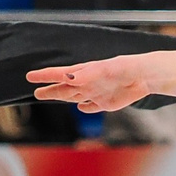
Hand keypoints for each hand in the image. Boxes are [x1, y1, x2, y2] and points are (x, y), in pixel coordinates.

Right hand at [28, 55, 160, 111]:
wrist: (144, 76)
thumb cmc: (125, 67)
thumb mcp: (106, 69)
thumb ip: (87, 74)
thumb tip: (68, 77)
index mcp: (84, 72)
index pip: (60, 74)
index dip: (45, 76)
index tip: (30, 76)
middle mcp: (87, 83)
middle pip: (63, 88)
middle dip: (50, 90)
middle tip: (36, 91)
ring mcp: (96, 93)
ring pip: (74, 97)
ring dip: (61, 98)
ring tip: (49, 96)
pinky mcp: (106, 102)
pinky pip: (92, 106)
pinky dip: (86, 108)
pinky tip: (82, 107)